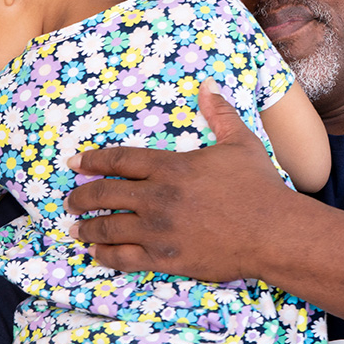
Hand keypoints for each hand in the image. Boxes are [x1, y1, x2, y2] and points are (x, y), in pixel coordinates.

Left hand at [64, 79, 296, 280]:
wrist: (273, 232)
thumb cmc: (259, 187)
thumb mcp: (241, 143)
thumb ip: (220, 114)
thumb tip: (209, 85)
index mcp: (172, 167)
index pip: (120, 160)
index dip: (92, 160)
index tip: (74, 163)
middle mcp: (158, 198)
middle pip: (105, 194)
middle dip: (81, 196)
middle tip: (70, 199)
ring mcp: (159, 230)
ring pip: (108, 227)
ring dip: (88, 227)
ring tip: (77, 228)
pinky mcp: (165, 258)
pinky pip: (123, 258)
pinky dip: (105, 255)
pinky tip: (98, 253)